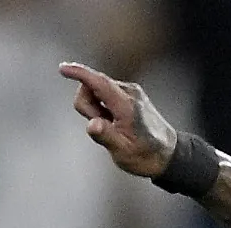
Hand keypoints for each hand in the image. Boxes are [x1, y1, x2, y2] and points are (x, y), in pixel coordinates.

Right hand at [60, 62, 176, 178]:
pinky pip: (105, 94)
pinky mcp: (129, 94)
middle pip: (92, 87)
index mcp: (126, 105)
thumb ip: (105, 136)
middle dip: (87, 106)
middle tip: (102, 128)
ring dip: (95, 108)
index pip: (98, 83)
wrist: (168, 153)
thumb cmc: (145, 155)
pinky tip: (114, 122)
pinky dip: (102, 107)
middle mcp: (129, 92)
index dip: (79, 74)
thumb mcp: (122, 152)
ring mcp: (130, 91)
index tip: (62, 69)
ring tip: (111, 127)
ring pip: (97, 90)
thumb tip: (91, 125)